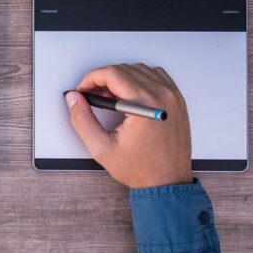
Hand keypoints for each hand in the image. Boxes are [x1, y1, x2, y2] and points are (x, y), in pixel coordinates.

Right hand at [65, 64, 192, 188]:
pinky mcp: (177, 101)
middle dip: (103, 79)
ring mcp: (172, 97)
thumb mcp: (102, 148)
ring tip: (112, 97)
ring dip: (122, 77)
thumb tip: (74, 99)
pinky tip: (131, 94)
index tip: (84, 89)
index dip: (92, 78)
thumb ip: (82, 120)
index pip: (112, 73)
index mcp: (144, 104)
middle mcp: (162, 96)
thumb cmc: (142, 169)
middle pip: (125, 69)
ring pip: (140, 69)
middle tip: (94, 96)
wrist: (167, 183)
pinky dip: (141, 79)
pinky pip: (157, 76)